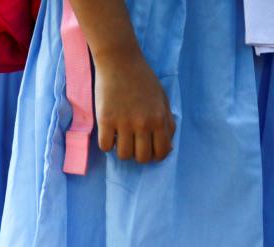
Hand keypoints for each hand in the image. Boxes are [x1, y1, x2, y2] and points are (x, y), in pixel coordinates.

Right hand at [92, 47, 174, 163]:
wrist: (120, 61)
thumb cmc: (143, 80)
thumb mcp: (162, 99)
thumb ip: (167, 123)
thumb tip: (168, 147)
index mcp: (159, 118)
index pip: (161, 152)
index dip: (156, 156)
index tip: (149, 150)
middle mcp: (143, 123)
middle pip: (141, 158)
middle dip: (138, 155)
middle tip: (134, 144)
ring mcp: (123, 123)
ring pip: (123, 155)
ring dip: (122, 150)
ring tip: (121, 138)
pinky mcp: (105, 120)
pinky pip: (105, 146)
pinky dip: (107, 144)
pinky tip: (109, 133)